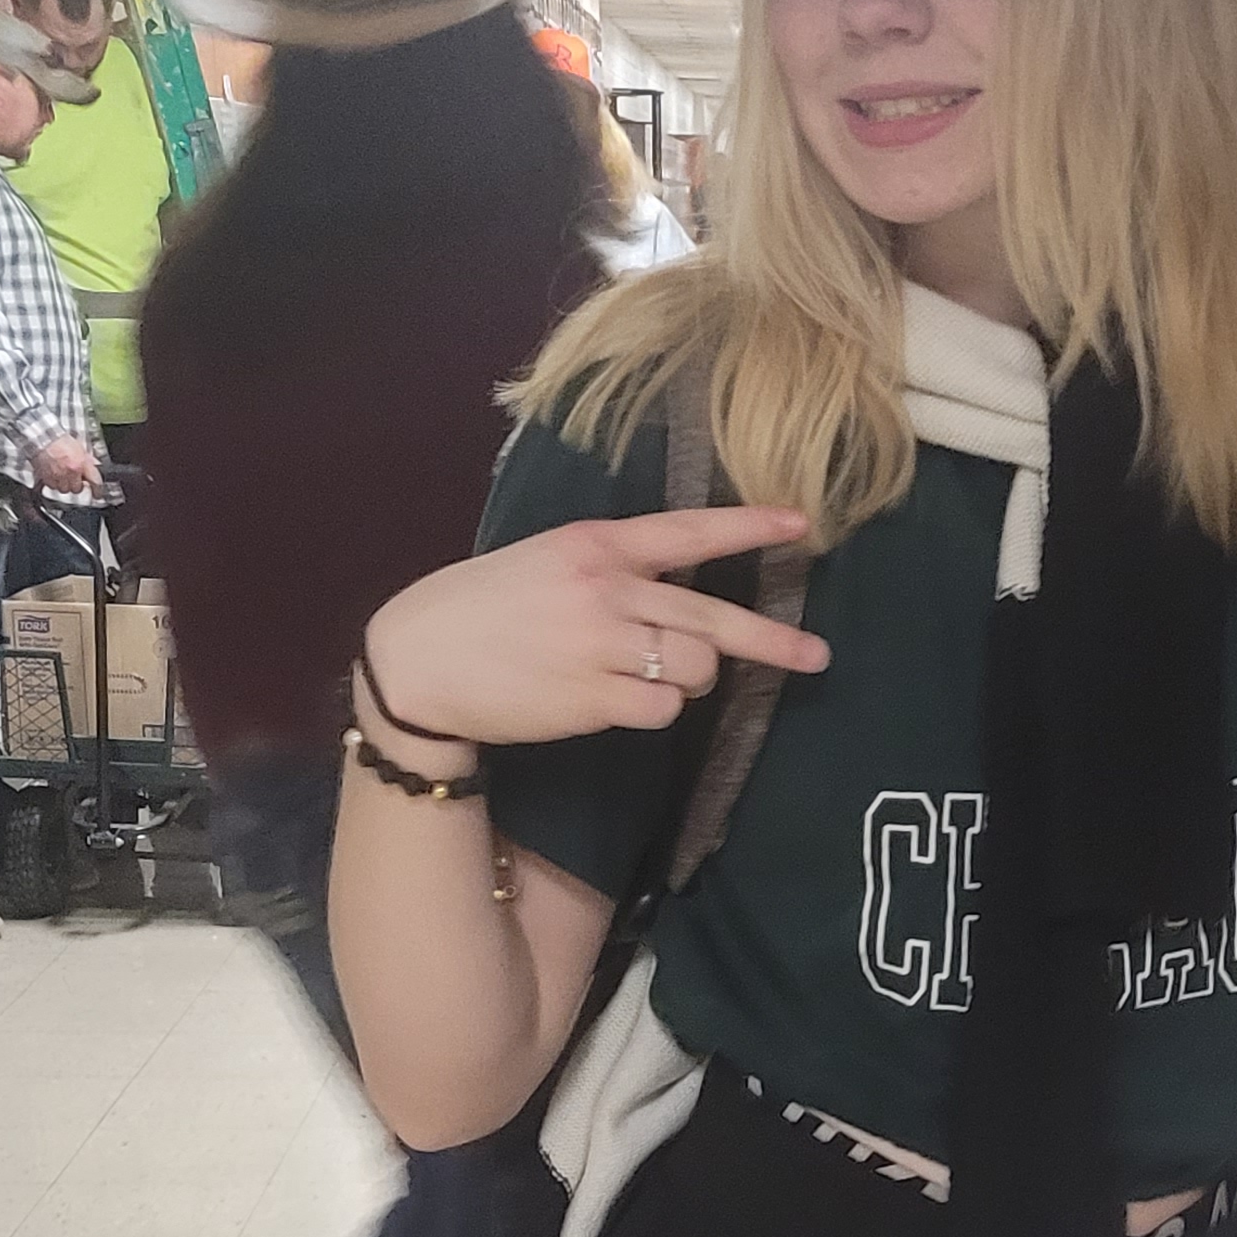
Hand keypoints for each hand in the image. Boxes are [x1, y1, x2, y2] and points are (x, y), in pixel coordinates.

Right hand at [35, 435, 98, 493]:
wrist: (44, 438)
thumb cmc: (60, 440)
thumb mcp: (79, 447)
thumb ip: (88, 459)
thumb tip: (95, 466)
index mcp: (81, 463)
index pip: (94, 482)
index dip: (97, 490)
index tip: (97, 494)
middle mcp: (70, 471)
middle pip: (77, 489)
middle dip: (76, 485)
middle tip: (74, 478)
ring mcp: (58, 476)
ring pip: (64, 489)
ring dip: (64, 485)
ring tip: (63, 475)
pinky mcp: (46, 477)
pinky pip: (52, 486)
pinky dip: (54, 483)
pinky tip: (54, 474)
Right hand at [366, 508, 823, 744]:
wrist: (419, 660)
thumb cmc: (484, 607)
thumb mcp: (548, 561)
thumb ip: (613, 569)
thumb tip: (681, 592)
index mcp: (596, 544)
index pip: (689, 531)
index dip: (750, 527)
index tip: (801, 525)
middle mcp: (606, 590)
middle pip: (712, 618)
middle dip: (771, 642)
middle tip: (816, 657)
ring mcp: (601, 647)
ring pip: (694, 669)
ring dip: (692, 680)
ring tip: (654, 676)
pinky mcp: (592, 699)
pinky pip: (662, 710)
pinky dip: (657, 711)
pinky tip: (621, 701)